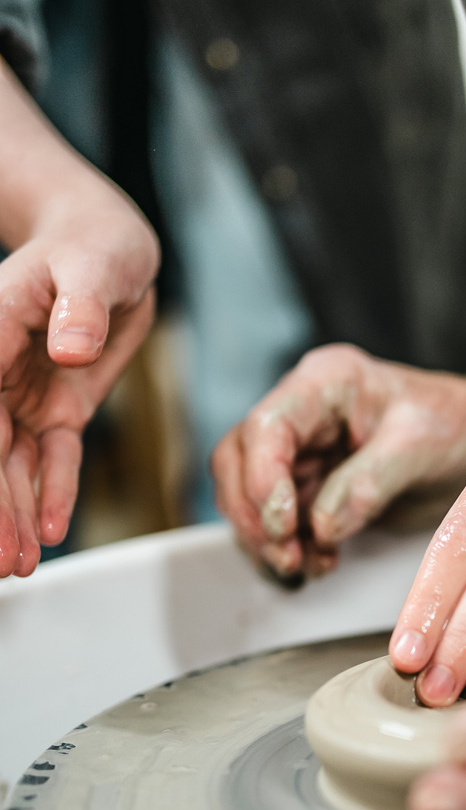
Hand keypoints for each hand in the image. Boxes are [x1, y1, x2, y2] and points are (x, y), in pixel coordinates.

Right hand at [0, 186, 158, 575]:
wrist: (108, 248)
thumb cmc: (92, 245)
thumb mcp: (91, 266)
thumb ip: (81, 305)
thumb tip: (70, 346)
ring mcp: (23, 395)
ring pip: (13, 466)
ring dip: (14, 516)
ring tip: (15, 564)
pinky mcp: (58, 409)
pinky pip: (54, 458)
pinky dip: (52, 494)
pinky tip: (49, 532)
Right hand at [212, 343, 465, 583]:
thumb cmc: (456, 423)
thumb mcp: (422, 444)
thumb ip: (370, 482)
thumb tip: (322, 525)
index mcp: (325, 383)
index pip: (266, 428)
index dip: (262, 480)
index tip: (283, 524)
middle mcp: (303, 413)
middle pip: (238, 463)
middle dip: (255, 517)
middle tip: (288, 556)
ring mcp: (302, 451)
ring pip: (250, 497)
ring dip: (268, 539)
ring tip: (307, 565)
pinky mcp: (310, 485)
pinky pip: (278, 520)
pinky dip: (289, 548)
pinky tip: (318, 563)